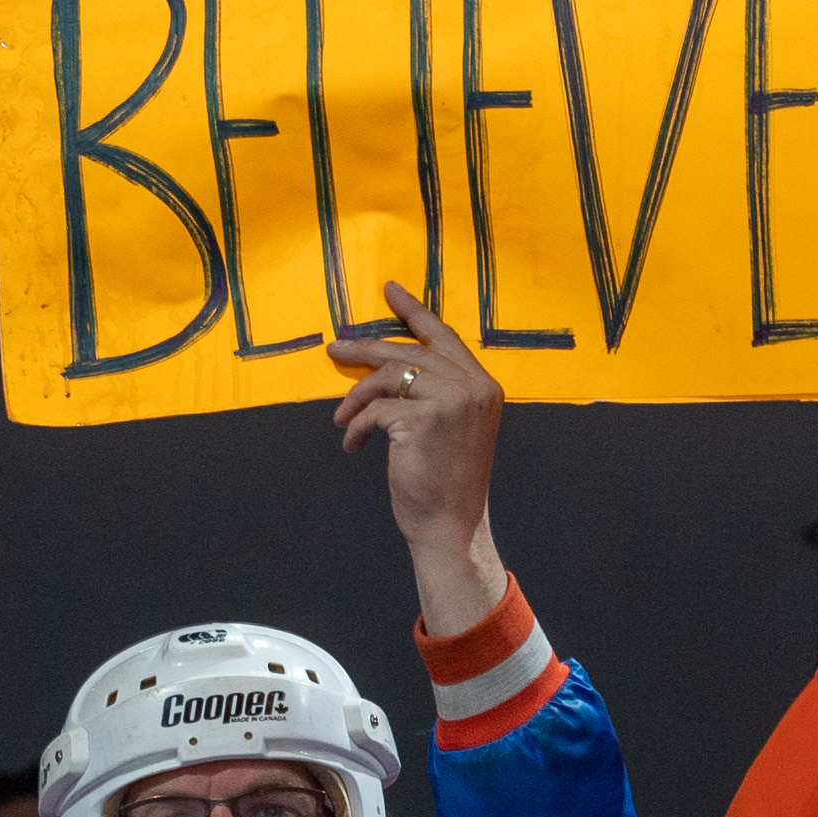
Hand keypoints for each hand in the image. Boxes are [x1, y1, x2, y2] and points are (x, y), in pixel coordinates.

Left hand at [328, 284, 507, 637]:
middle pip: (408, 352)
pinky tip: (352, 445)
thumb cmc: (446, 482)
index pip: (443, 336)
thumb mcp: (451, 427)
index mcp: (482, 385)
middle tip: (334, 348)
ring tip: (341, 418)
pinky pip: (375, 409)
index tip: (388, 290)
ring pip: (388, 377)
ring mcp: (450, 401)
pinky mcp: (422, 421)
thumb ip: (436, 391)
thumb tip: (387, 364)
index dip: (413, 311)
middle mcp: (472, 387)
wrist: (450, 526)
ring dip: (356, 397)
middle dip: (365, 350)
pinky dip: (356, 426)